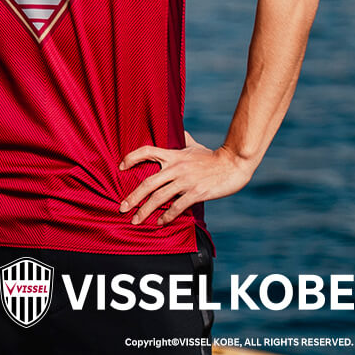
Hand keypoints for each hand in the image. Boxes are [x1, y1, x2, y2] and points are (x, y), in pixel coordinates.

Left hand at [118, 131, 256, 224]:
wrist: (234, 164)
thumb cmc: (212, 156)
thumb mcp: (194, 146)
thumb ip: (182, 140)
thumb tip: (177, 132)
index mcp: (173, 155)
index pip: (147, 151)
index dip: (131, 157)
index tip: (120, 167)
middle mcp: (176, 168)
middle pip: (148, 183)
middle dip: (133, 197)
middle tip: (121, 208)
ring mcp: (186, 181)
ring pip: (159, 197)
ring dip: (145, 210)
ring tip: (135, 220)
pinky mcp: (197, 193)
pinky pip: (177, 206)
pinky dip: (167, 216)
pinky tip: (159, 222)